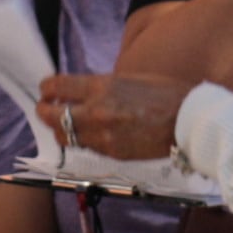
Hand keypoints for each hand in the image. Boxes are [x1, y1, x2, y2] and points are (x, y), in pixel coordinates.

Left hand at [34, 73, 191, 162]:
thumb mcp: (130, 79)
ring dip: (60, 129)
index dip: (46, 88)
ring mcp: (102, 135)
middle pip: (52, 116)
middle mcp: (97, 112)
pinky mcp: (111, 153)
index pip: (58, 87)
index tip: (45, 88)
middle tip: (44, 108)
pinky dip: (82, 140)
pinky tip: (87, 134)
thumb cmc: (166, 94)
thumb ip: (103, 86)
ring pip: (65, 136)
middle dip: (44, 111)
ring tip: (63, 124)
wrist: (189, 121)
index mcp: (102, 87)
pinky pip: (87, 147)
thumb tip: (82, 92)